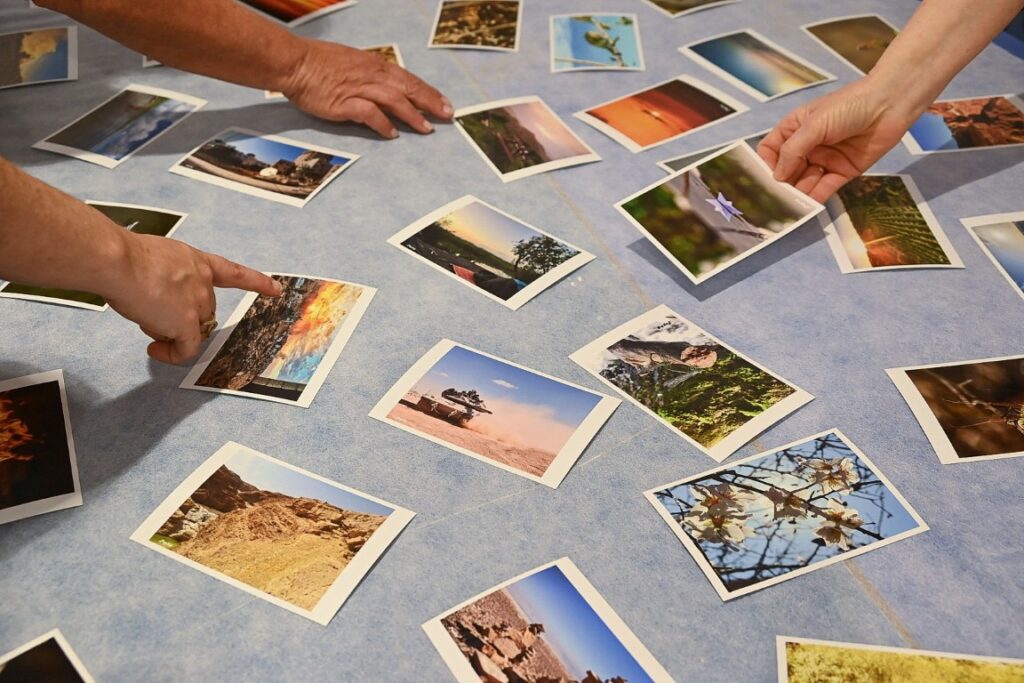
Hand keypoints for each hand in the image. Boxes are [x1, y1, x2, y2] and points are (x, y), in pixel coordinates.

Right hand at [102, 232, 280, 363]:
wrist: (119, 262)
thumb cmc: (123, 256)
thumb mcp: (154, 259)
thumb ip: (166, 278)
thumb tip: (156, 300)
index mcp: (196, 261)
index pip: (232, 273)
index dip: (256, 282)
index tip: (277, 289)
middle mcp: (203, 281)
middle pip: (203, 311)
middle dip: (180, 318)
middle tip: (150, 312)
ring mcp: (198, 303)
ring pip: (191, 329)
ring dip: (168, 331)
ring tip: (143, 317)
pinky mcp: (187, 324)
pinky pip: (186, 349)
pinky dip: (172, 354)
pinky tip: (155, 350)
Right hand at [283, 39, 452, 138]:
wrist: (294, 62)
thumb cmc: (319, 62)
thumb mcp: (352, 62)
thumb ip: (370, 74)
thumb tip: (386, 87)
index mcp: (374, 65)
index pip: (408, 79)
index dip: (428, 92)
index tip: (444, 103)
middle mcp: (371, 75)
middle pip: (408, 89)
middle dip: (430, 102)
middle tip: (447, 115)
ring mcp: (359, 89)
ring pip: (394, 101)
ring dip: (412, 116)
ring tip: (426, 129)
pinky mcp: (345, 103)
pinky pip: (370, 114)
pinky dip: (383, 124)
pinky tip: (392, 134)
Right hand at [757, 78, 921, 201]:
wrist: (890, 104)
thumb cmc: (850, 105)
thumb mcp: (814, 124)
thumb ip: (793, 151)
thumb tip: (776, 177)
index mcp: (796, 128)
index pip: (772, 150)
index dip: (766, 164)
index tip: (764, 178)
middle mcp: (808, 145)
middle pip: (787, 170)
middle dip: (782, 184)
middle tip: (776, 199)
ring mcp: (825, 159)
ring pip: (804, 182)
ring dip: (798, 193)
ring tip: (792, 205)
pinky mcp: (843, 171)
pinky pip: (825, 188)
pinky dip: (816, 197)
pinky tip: (809, 205)